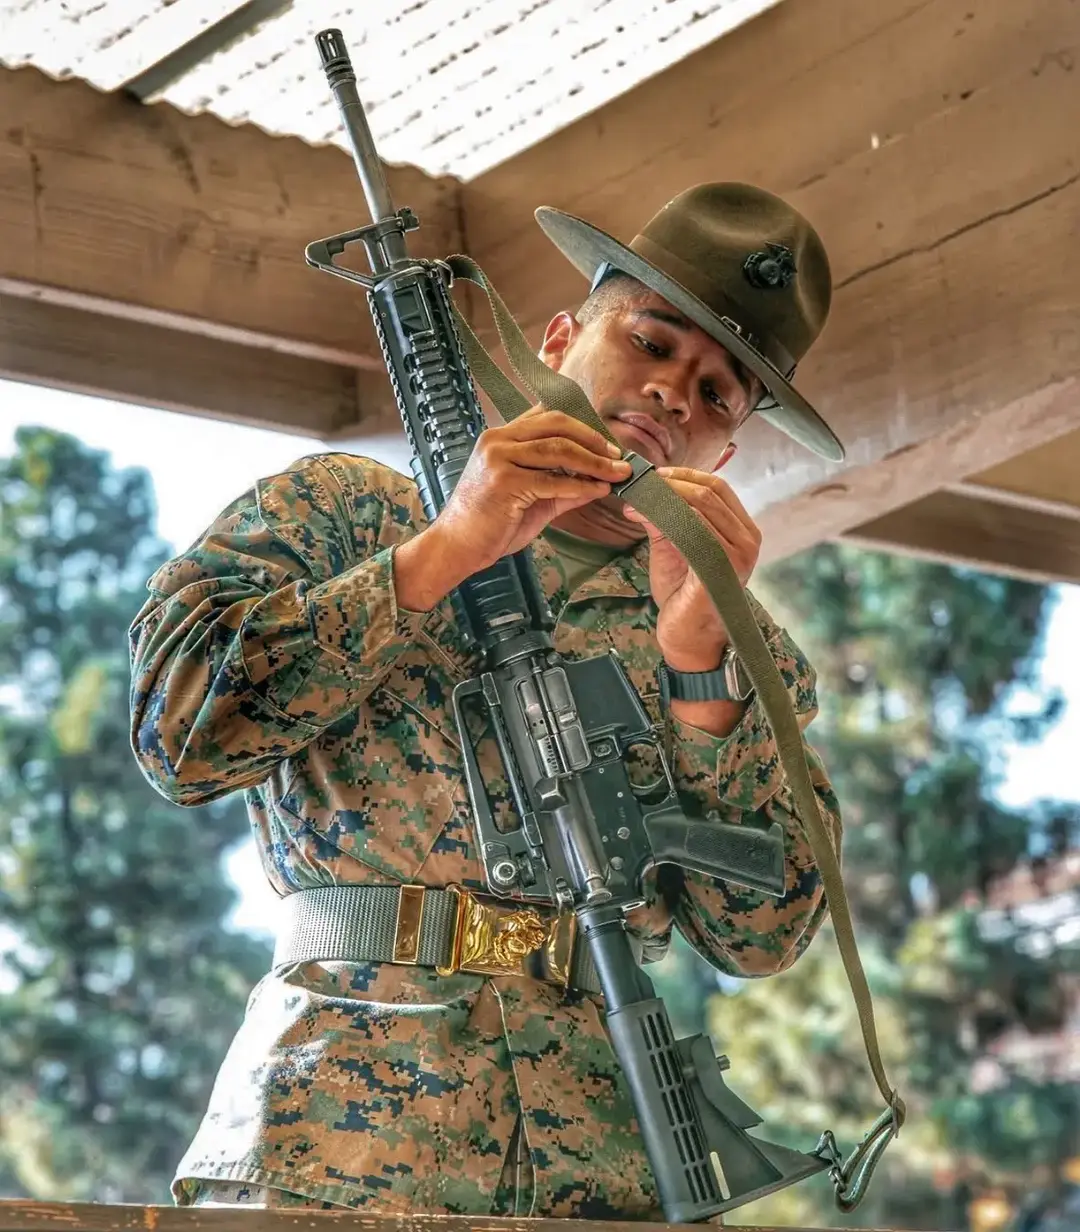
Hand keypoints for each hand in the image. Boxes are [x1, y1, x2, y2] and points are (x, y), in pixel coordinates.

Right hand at [432, 406, 631, 576]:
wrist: (458, 546)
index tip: (606, 442)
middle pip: (557, 425)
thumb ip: (563, 486)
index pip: (547, 415)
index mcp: (501, 437)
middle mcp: (498, 440)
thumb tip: (600, 483)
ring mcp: (499, 459)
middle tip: (618, 456)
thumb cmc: (490, 523)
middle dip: (593, 439)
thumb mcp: (532, 499)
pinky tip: (599, 490)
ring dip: (594, 461)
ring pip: (558, 449)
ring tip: (617, 472)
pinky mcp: (504, 482)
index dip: (582, 425)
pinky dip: (582, 485)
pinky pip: (553, 480)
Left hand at [623, 466, 760, 669]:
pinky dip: (662, 515)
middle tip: (640, 481)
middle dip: (670, 482)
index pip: (718, 486)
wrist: (688, 639)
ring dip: (662, 496)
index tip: (654, 474)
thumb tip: (641, 490)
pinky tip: (638, 514)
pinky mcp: (719, 569)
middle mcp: (748, 539)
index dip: (684, 474)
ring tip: (635, 495)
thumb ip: (665, 517)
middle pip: (709, 491)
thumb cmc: (684, 595)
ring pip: (699, 506)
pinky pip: (690, 529)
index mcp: (743, 531)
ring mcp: (737, 554)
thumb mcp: (674, 546)